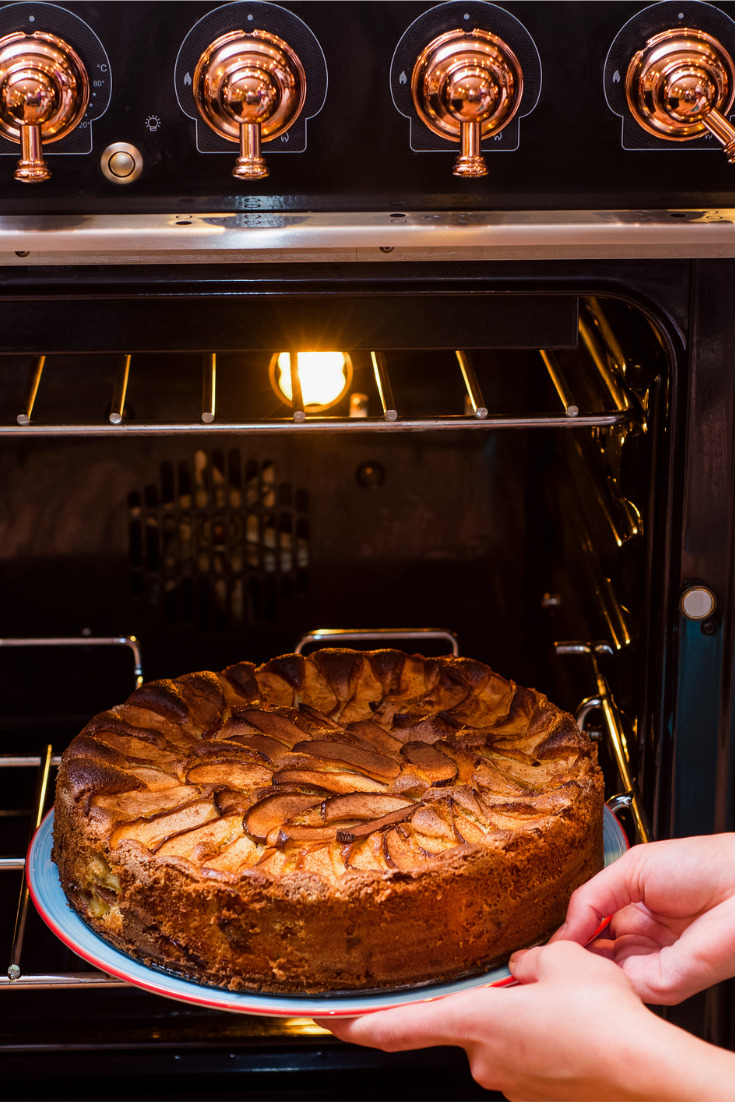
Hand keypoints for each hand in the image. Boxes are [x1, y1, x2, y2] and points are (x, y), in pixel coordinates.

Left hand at [316, 942, 723, 1100]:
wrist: (648, 1073)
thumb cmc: (602, 1020)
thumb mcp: (558, 960)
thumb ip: (526, 961)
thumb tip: (520, 968)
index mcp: (475, 1021)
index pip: (395, 1026)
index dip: (355, 1023)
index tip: (325, 1018)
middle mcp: (485, 1060)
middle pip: (464, 1024)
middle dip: (483, 1003)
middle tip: (525, 984)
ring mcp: (513, 1085)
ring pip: (502, 1040)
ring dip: (519, 1021)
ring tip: (562, 1002)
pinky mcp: (540, 1096)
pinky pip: (529, 1058)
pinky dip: (541, 1040)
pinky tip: (571, 1024)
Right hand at [555, 834, 734, 1004]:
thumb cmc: (702, 865)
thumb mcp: (631, 868)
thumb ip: (590, 898)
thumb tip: (562, 930)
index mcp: (633, 910)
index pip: (589, 930)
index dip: (566, 933)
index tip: (541, 940)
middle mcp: (642, 940)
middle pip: (593, 956)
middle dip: (569, 954)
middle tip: (542, 952)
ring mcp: (653, 964)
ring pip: (604, 975)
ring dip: (582, 966)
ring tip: (561, 955)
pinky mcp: (666, 984)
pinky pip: (626, 986)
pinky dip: (603, 975)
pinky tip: (588, 960)